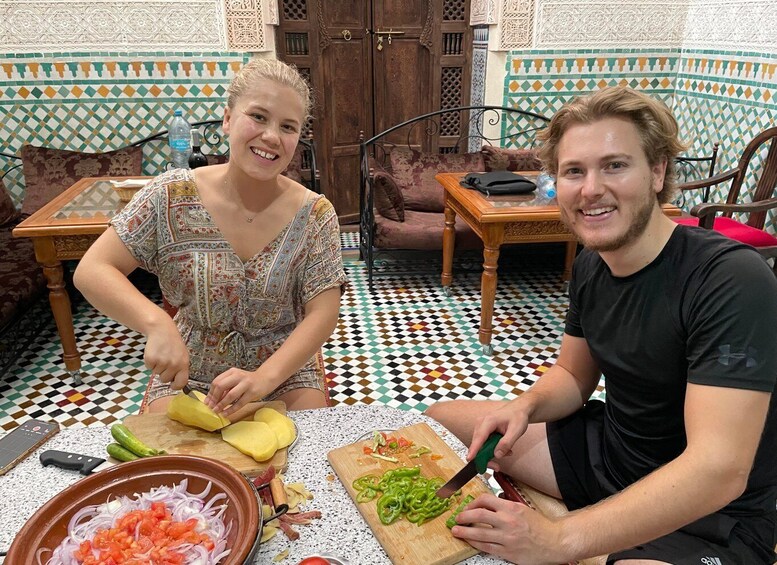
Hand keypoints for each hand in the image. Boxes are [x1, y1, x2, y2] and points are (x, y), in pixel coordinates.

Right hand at [144, 317, 188, 390]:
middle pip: (165, 380)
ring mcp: (162, 362)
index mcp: (184, 364)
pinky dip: (150, 362)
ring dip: (157, 366)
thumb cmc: (173, 344)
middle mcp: (174, 364)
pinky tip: (155, 353)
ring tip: (161, 355)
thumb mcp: (182, 355)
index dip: (176, 386)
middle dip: (164, 373)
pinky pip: (149, 368)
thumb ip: (180, 368)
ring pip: (156, 374)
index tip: (172, 385)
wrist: (162, 330)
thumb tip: (176, 383)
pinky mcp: (151, 359)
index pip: (181, 383)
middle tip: (165, 361)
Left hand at [205, 368, 268, 416]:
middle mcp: (238, 376)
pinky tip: (226, 414)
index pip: (217, 381)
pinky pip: (239, 403)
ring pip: (230, 395)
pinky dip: (231, 409)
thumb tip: (213, 400)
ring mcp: (246, 384)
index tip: (207, 402)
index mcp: (232, 372)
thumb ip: (226, 387)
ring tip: (217, 411)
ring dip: (221, 404)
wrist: (266, 378)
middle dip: (214, 398)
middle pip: (221, 386)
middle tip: (211, 407)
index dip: (210, 393)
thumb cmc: (248, 381)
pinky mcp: (252, 392)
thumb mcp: (236, 380)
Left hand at [451, 494, 565, 564]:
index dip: (472, 503)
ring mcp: (507, 538)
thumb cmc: (540, 525)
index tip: (467, 507)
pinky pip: (486, 547)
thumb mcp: (522, 508)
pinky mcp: (508, 552)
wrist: (554, 542)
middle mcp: (508, 521)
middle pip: (478, 515)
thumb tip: (487, 505)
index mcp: (511, 508)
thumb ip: (505, 506)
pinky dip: (475, 543)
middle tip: (457, 518)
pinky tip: (470, 541)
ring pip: (479, 533)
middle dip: (464, 516)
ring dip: (464, 532)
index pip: (485, 500)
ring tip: (456, 531)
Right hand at [467, 399, 529, 467]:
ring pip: (480, 446)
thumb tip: (497, 455)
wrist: (519, 409)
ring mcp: (481, 427)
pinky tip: (503, 448)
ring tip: (507, 452)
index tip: (469, 459)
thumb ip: (506, 443)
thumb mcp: (516, 430)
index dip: (474, 449)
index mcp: (489, 421)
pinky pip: (484, 444)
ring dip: (491, 454)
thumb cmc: (517, 416)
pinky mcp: (483, 431)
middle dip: (486, 458)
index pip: (479, 438)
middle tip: (496, 467)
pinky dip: (492, 449)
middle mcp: (481, 423)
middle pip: (478, 445)